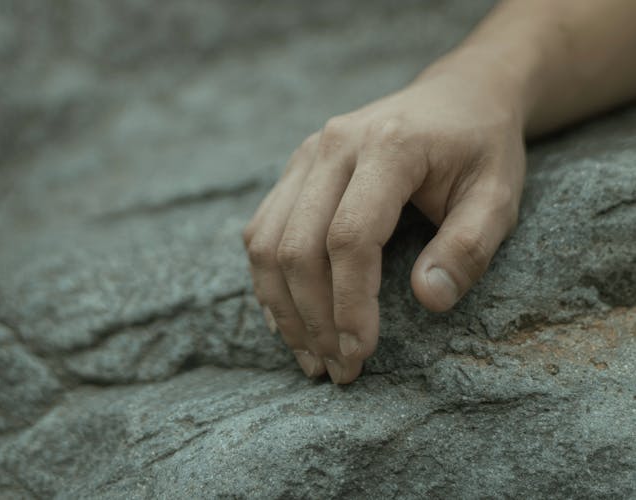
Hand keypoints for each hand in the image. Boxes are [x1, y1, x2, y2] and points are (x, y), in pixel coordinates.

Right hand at [243, 63, 525, 383]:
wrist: (458, 95)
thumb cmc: (481, 148)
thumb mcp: (499, 196)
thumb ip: (468, 248)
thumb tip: (427, 301)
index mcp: (388, 146)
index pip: (350, 239)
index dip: (349, 305)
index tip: (360, 355)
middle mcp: (333, 145)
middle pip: (297, 246)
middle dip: (312, 319)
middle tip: (337, 370)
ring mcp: (307, 155)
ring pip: (266, 242)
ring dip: (282, 308)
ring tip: (310, 356)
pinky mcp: (296, 170)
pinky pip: (261, 229)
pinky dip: (268, 280)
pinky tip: (287, 318)